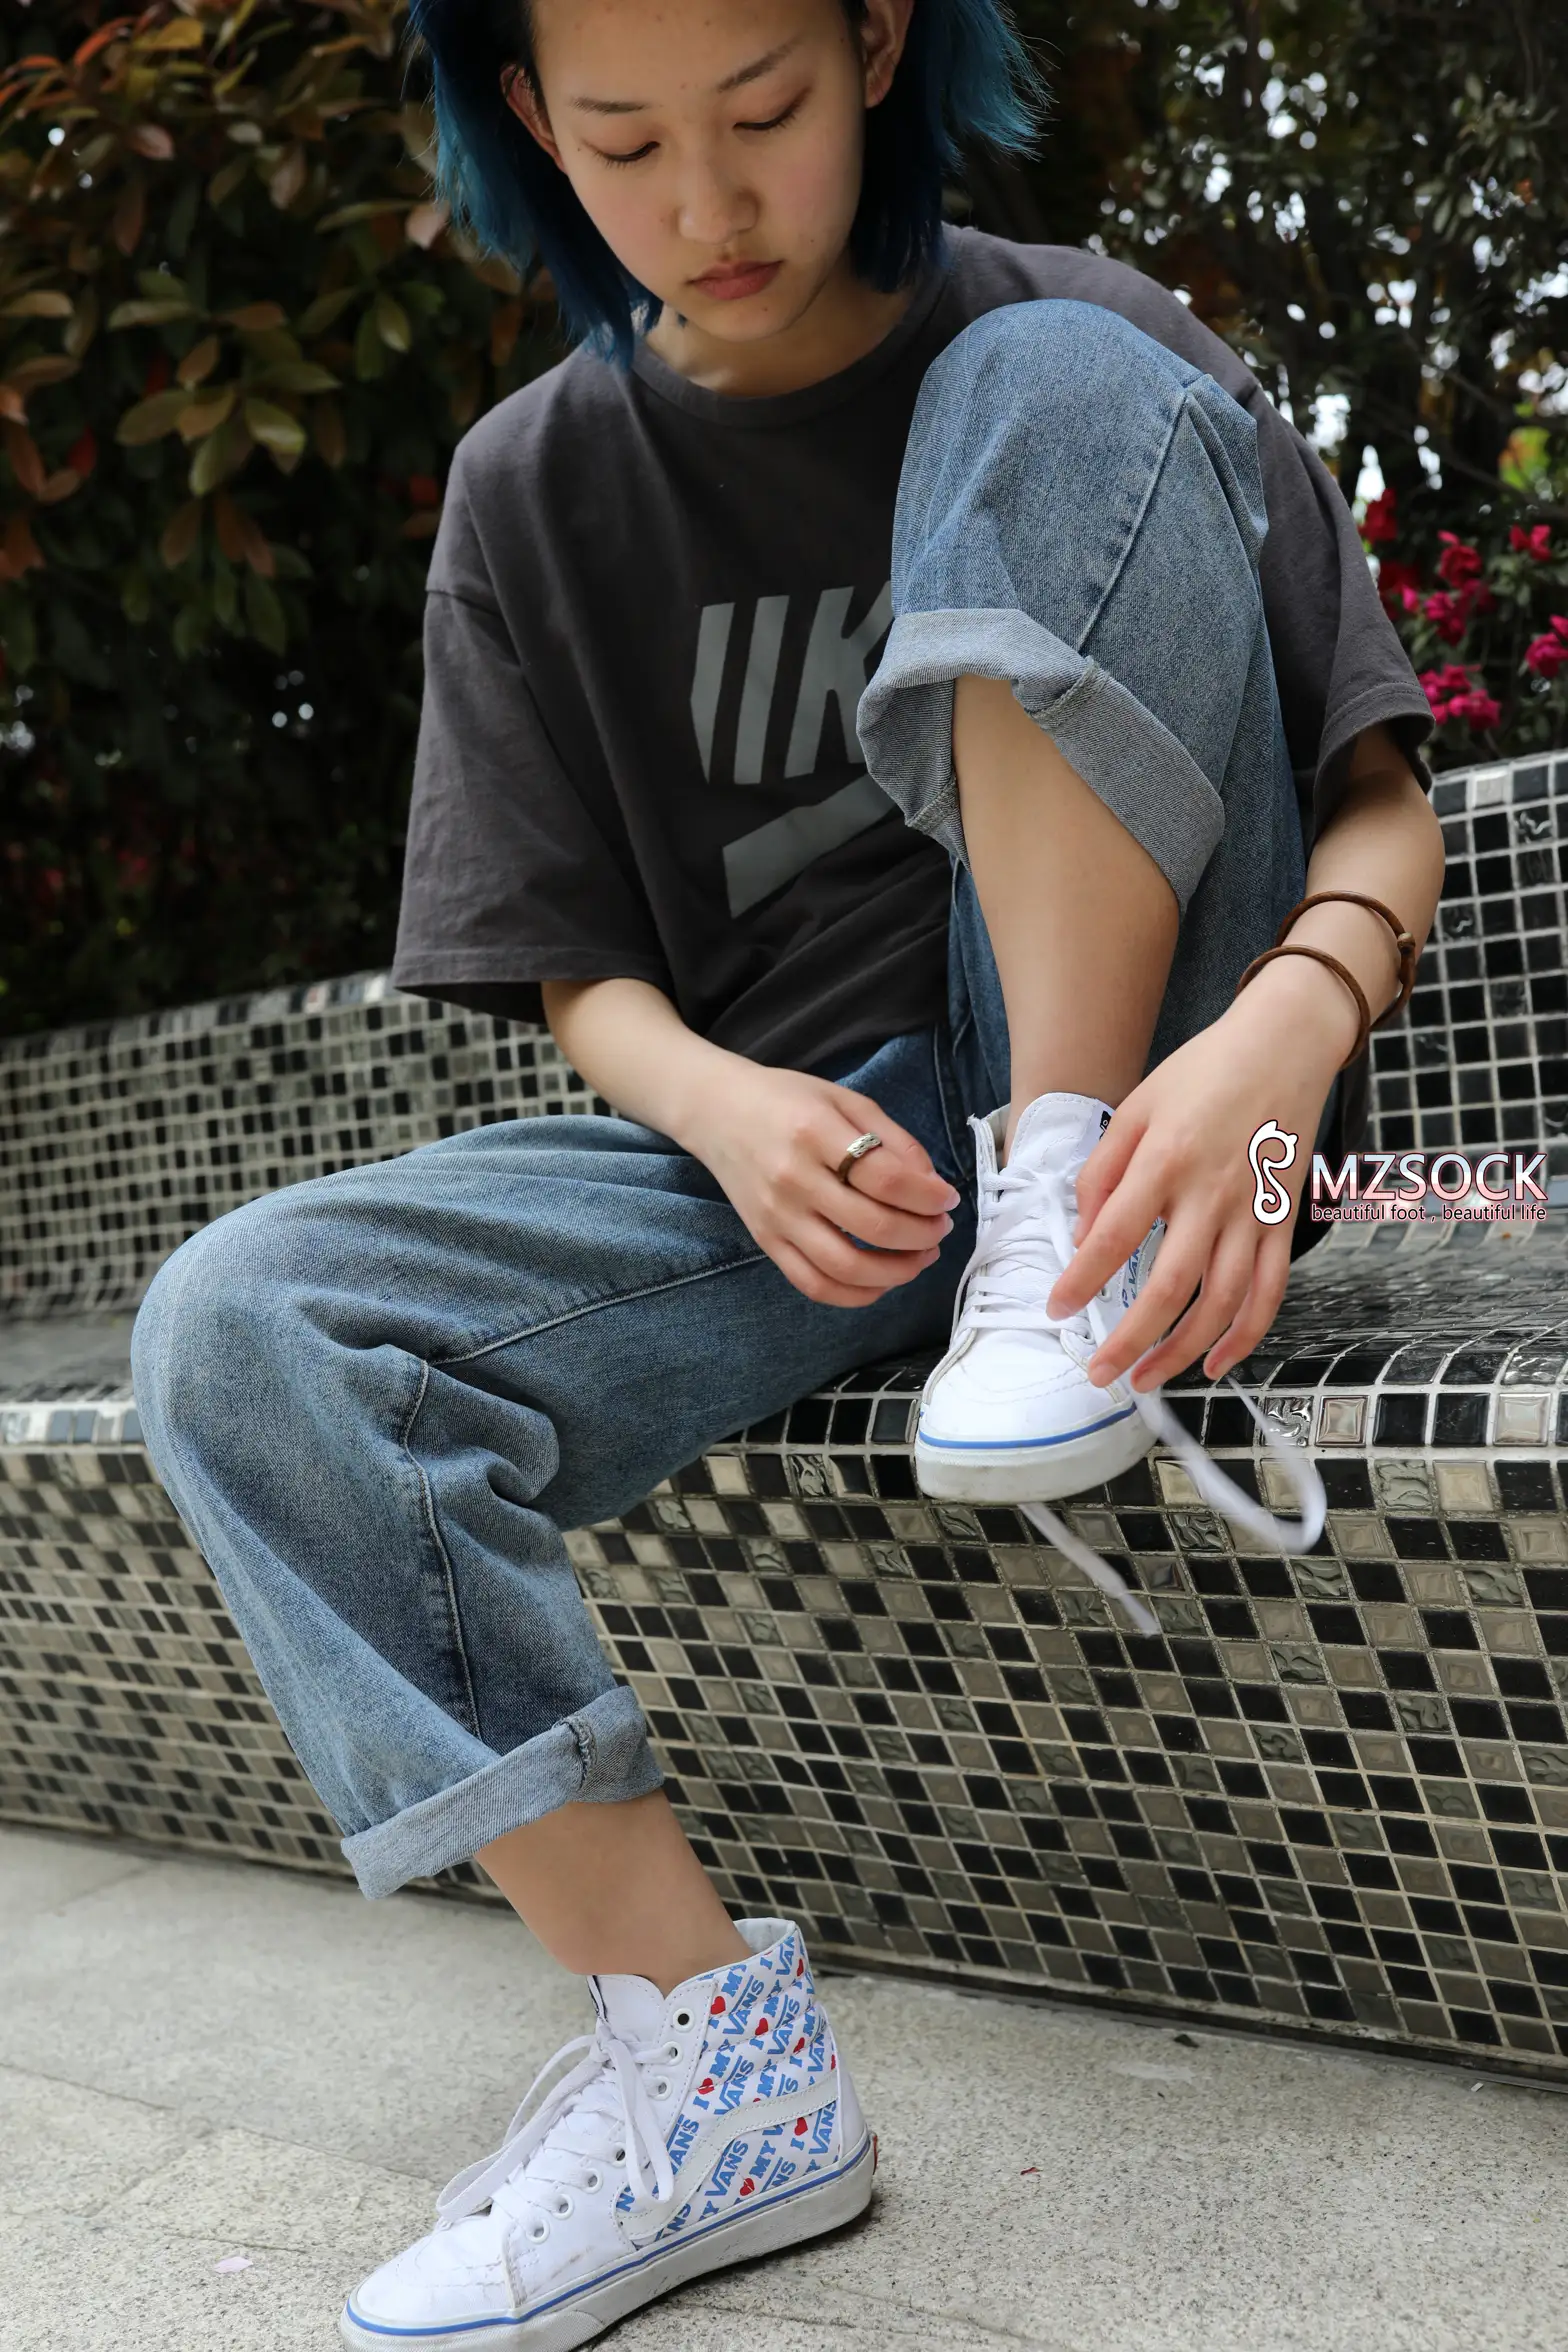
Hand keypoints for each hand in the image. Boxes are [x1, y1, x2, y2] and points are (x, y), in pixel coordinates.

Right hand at [682, 1061, 959, 1307]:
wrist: (716, 1112)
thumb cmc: (786, 1100)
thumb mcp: (845, 1099)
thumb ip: (893, 1138)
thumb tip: (932, 1185)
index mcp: (815, 1133)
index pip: (887, 1179)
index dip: (929, 1196)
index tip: (948, 1199)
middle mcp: (793, 1179)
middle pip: (873, 1226)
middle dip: (922, 1234)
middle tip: (940, 1228)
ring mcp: (776, 1216)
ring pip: (846, 1267)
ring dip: (897, 1271)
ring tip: (920, 1257)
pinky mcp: (765, 1241)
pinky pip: (813, 1284)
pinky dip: (855, 1294)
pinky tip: (882, 1281)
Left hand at [1045, 957, 1350, 1388]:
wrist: (1284, 1045)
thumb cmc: (1203, 1072)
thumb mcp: (1135, 1107)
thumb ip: (1104, 1171)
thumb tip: (1087, 1233)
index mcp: (1166, 1160)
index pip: (1115, 1236)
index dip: (1082, 1280)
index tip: (1057, 1309)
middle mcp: (1212, 1194)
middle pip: (1168, 1287)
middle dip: (1129, 1340)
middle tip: (1098, 1374)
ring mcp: (1254, 1213)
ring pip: (1221, 1303)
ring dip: (1181, 1352)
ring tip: (1146, 1379)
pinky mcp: (1285, 1222)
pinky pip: (1269, 1292)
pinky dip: (1245, 1336)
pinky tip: (1214, 1363)